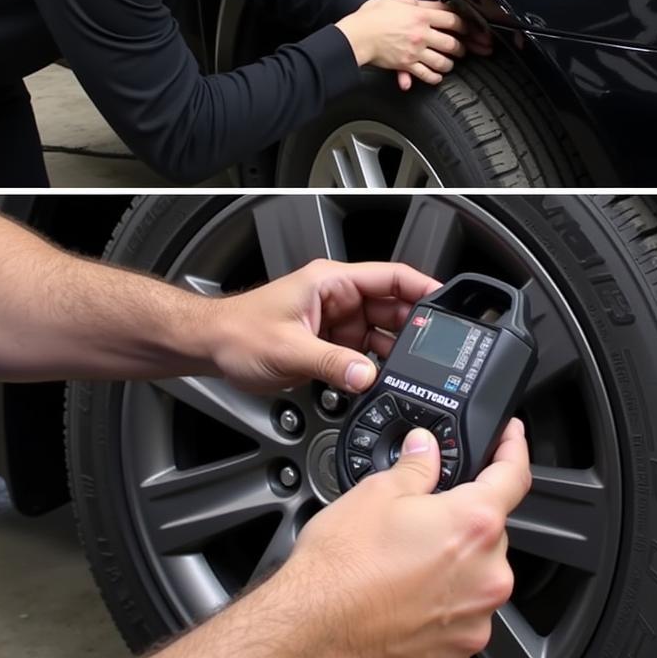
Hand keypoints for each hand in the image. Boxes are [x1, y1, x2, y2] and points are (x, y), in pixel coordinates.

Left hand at [207, 259, 439, 392]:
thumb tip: (367, 375)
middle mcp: (336, 298)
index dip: (422, 288)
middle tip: (433, 351)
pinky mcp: (328, 344)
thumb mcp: (288, 349)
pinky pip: (362, 353)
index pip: (390, 276)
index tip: (447, 304)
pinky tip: (381, 380)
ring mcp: (334, 322)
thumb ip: (331, 363)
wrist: (210, 347)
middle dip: (412, 329)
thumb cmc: (238, 331)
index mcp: (331, 282)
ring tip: (409, 371)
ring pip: (379, 333)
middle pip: (391, 308)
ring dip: (393, 352)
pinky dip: (374, 366)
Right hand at [286, 418, 531, 657]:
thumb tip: (426, 449)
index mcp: (473, 524)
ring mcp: (475, 620)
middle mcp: (487, 575)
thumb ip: (416, 466)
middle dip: (461, 522)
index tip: (512, 438)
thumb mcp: (377, 493)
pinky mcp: (456, 656)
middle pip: (490, 533)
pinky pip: (459, 620)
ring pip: (476, 579)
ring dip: (452, 568)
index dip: (513, 448)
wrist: (313, 632)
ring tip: (402, 566)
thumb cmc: (341, 566)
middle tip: (420, 521)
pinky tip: (402, 599)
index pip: (513, 475)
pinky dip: (439, 608)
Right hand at [335, 0, 465, 87]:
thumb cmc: (371, 17)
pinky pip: (426, 75)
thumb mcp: (395, 0)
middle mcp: (421, 34)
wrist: (356, 35)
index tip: (468, 29)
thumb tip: (427, 4)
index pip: (452, 20)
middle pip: (452, 43)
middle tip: (463, 49)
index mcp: (420, 15)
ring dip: (450, 64)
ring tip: (450, 63)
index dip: (465, 26)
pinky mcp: (406, 65)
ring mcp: (415, 51)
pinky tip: (436, 76)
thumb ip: (414, 2)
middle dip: (461, 48)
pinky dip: (434, 77)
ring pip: (442, 62)